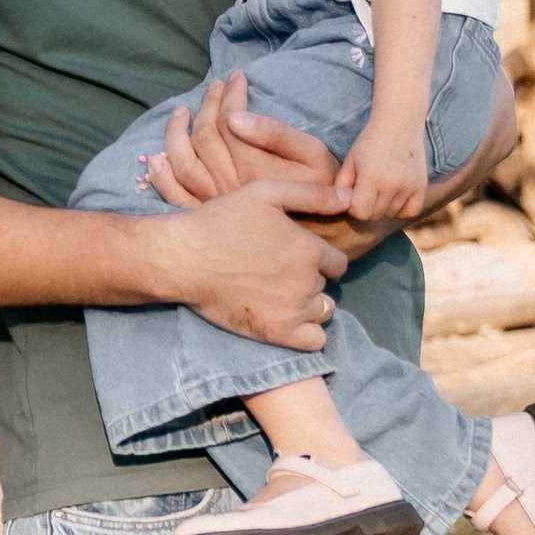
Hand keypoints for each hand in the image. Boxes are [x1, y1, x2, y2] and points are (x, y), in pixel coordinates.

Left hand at [140, 76, 338, 212]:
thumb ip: (276, 134)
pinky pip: (176, 198)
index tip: (237, 77)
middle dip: (208, 103)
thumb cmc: (326, 191)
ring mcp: (215, 203)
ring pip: (183, 162)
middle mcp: (227, 184)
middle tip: (216, 86)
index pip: (227, 119)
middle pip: (203, 135)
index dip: (230, 94)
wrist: (328, 239)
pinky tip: (156, 158)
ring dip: (177, 133)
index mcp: (251, 166)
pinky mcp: (210, 218)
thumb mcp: (314, 155)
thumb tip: (235, 117)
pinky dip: (162, 178)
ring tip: (182, 111)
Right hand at [145, 167, 340, 347]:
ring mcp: (294, 309)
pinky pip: (314, 341)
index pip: (338, 262)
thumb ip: (312, 195)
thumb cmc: (222, 220)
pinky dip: (307, 332)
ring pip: (323, 311)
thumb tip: (351, 199)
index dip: (319, 258)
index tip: (295, 256)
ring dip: (309, 305)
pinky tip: (286, 319)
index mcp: (309, 248)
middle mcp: (307, 281)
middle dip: (310, 280)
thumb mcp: (266, 193)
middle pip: (326, 285)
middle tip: (279, 273)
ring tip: (280, 295)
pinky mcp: (277, 332)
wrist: (184, 258)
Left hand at [333, 117, 427, 232]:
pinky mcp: (421, 186)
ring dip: (383, 207)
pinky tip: (395, 196)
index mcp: (371, 177)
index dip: (354, 206)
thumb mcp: (350, 161)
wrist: (399, 122)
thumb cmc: (369, 142)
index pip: (360, 212)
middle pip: (375, 215)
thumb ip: (341, 186)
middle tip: (366, 189)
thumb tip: (341, 208)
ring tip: (380, 187)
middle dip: (367, 206)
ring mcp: (409, 186)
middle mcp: (392, 184)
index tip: (354, 193)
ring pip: (391, 214)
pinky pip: (410, 211)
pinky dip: (401, 209)